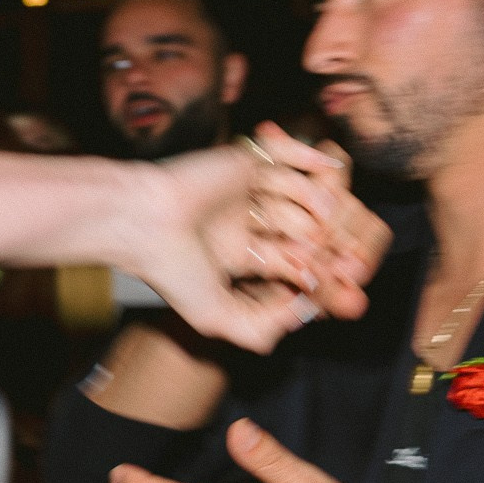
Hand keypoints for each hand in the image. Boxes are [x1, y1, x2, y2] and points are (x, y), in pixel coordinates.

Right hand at [145, 125, 391, 352]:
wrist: (145, 223)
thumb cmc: (173, 270)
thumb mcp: (219, 319)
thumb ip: (264, 328)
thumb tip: (309, 311)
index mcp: (237, 256)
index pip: (291, 263)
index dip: (316, 274)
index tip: (336, 285)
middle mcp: (244, 221)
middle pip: (301, 227)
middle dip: (322, 243)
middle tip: (338, 255)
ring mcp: (244, 190)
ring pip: (298, 194)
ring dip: (312, 207)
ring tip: (315, 223)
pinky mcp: (243, 160)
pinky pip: (287, 154)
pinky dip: (312, 157)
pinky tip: (333, 172)